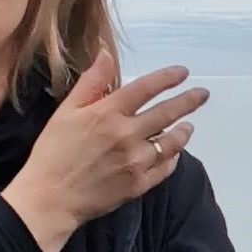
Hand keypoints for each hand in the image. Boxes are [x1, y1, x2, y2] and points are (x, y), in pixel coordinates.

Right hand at [2, 54, 209, 251]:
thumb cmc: (53, 152)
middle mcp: (128, 135)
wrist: (49, 198)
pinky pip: (165, 169)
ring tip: (188, 127)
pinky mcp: (138, 185)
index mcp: (109, 113)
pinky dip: (172, 159)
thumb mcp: (66, 111)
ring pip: (171, 143)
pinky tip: (173, 155)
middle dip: (189, 101)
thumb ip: (91, 82)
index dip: (168, 78)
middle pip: (167, 113)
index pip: (146, 88)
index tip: (183, 72)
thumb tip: (106, 53)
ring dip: (183, 132)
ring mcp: (136, 161)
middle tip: (202, 95)